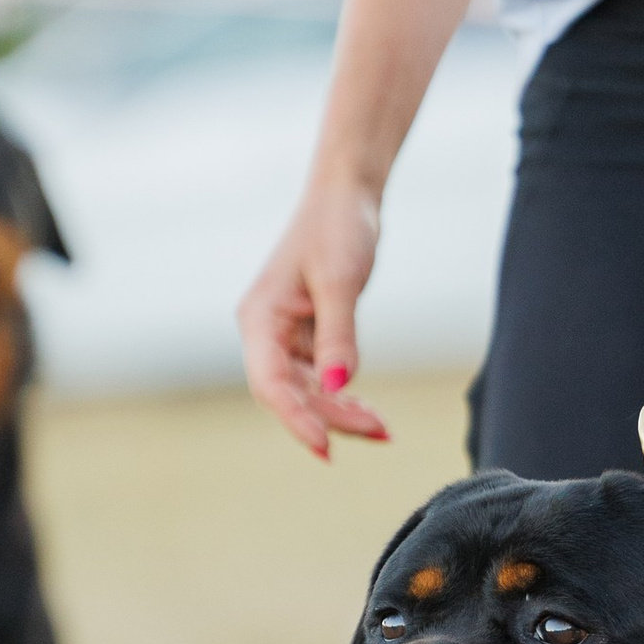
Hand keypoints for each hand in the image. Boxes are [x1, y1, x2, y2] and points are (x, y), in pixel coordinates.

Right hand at [237, 181, 388, 459]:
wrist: (346, 196)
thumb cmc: (337, 228)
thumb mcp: (340, 281)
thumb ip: (339, 336)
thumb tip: (339, 387)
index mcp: (260, 318)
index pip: (270, 384)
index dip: (296, 419)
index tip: (326, 448)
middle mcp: (265, 332)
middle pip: (290, 394)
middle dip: (331, 418)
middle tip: (381, 432)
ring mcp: (285, 335)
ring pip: (307, 391)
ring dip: (341, 412)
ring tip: (383, 428)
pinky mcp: (307, 334)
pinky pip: (320, 377)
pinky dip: (343, 395)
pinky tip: (369, 410)